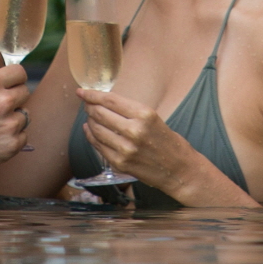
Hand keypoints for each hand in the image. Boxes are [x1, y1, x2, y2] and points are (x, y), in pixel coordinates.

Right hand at [0, 64, 32, 181]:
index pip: (19, 73)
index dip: (14, 78)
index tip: (12, 83)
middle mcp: (3, 102)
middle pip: (25, 92)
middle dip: (14, 97)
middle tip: (0, 107)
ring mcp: (8, 125)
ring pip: (24, 116)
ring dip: (12, 119)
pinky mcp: (11, 146)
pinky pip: (23, 136)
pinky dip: (12, 138)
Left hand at [73, 86, 210, 197]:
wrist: (180, 170)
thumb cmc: (169, 142)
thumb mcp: (154, 118)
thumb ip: (130, 112)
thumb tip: (104, 103)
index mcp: (145, 115)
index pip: (110, 100)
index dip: (92, 95)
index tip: (82, 92)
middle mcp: (134, 131)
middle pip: (100, 114)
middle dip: (89, 107)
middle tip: (86, 104)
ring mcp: (126, 149)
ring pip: (96, 129)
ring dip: (89, 121)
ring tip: (89, 116)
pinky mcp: (120, 163)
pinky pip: (98, 146)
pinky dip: (91, 136)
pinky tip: (90, 130)